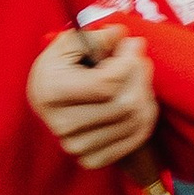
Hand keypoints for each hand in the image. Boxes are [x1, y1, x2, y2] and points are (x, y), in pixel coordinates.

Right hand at [26, 25, 160, 174]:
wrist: (47, 103)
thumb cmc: (59, 69)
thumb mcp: (67, 45)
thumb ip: (94, 38)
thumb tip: (121, 35)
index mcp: (51, 92)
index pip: (107, 83)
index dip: (128, 61)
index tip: (132, 43)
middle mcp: (62, 124)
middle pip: (125, 104)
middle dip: (141, 75)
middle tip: (140, 58)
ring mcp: (77, 146)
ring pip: (135, 120)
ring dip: (146, 93)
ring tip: (138, 76)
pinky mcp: (91, 159)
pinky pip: (135, 138)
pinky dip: (146, 116)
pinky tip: (139, 99)